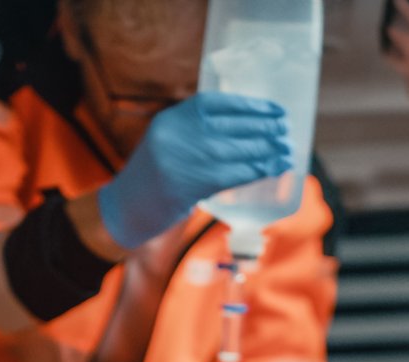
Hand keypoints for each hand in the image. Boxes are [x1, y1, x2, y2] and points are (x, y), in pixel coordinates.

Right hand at [97, 91, 291, 249]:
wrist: (122, 211)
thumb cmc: (152, 179)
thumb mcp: (168, 144)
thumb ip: (198, 133)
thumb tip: (247, 130)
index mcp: (170, 119)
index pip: (215, 104)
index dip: (249, 105)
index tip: (273, 108)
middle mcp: (174, 135)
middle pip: (229, 127)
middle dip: (263, 129)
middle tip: (286, 131)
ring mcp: (178, 160)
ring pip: (233, 152)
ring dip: (264, 152)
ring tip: (285, 152)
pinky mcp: (185, 187)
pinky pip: (229, 175)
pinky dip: (252, 171)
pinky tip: (268, 169)